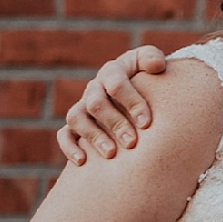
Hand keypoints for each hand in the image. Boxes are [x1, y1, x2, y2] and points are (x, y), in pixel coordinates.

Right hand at [56, 45, 168, 164]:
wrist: (138, 89)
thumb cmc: (147, 78)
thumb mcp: (150, 62)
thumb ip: (152, 59)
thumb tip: (157, 66)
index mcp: (112, 72)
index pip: (116, 84)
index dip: (131, 102)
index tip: (147, 123)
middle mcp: (94, 88)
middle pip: (96, 103)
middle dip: (114, 123)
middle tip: (132, 143)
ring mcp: (83, 106)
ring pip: (77, 118)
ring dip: (93, 136)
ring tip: (111, 155)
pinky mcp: (75, 125)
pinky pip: (64, 134)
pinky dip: (70, 147)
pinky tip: (82, 162)